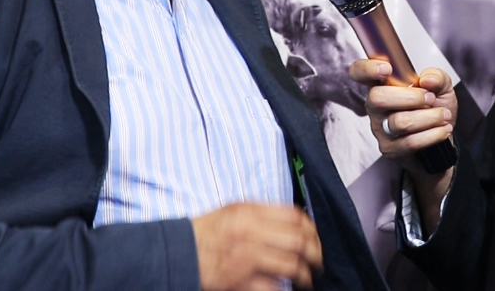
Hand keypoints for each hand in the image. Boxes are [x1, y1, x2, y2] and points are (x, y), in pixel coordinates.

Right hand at [191, 203, 322, 290]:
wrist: (177, 253)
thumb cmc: (204, 234)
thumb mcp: (232, 212)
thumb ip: (259, 214)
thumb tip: (291, 222)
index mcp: (250, 211)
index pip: (295, 215)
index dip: (310, 228)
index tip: (314, 238)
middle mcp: (251, 230)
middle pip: (298, 240)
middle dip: (314, 252)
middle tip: (317, 261)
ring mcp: (246, 255)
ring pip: (291, 264)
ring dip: (304, 275)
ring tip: (306, 280)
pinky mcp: (240, 279)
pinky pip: (273, 287)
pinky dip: (282, 289)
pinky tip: (285, 289)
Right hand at [349, 60, 456, 225]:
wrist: (443, 139)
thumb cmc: (435, 108)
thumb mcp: (441, 87)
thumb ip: (437, 76)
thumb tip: (427, 79)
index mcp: (382, 84)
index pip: (360, 72)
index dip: (367, 68)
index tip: (387, 68)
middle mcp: (375, 106)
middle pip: (377, 98)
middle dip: (410, 97)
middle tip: (430, 98)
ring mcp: (380, 128)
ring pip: (398, 122)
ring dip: (429, 117)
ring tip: (443, 115)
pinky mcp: (390, 149)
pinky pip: (409, 142)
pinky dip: (432, 134)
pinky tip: (443, 129)